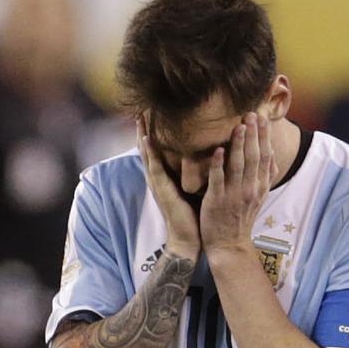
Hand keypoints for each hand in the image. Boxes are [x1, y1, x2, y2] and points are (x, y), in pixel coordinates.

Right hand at [138, 119, 199, 259]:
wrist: (189, 238)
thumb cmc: (194, 214)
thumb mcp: (194, 187)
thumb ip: (195, 171)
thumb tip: (209, 153)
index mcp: (166, 177)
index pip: (157, 150)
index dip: (154, 132)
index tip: (154, 114)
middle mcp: (158, 178)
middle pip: (147, 148)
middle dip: (144, 129)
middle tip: (141, 109)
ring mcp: (158, 183)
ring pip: (147, 154)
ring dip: (142, 135)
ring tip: (139, 118)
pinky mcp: (162, 190)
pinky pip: (154, 168)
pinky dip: (150, 153)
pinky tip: (147, 139)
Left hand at [200, 113, 277, 255]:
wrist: (229, 244)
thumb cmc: (241, 218)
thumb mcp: (259, 198)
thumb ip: (265, 177)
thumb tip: (273, 158)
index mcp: (260, 186)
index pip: (265, 157)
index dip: (264, 137)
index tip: (262, 118)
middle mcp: (250, 189)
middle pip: (254, 157)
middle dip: (254, 134)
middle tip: (251, 114)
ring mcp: (233, 195)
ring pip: (238, 165)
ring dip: (239, 144)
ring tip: (239, 126)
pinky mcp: (216, 201)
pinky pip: (218, 180)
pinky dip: (219, 165)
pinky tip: (218, 150)